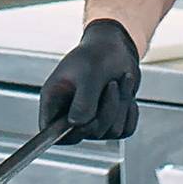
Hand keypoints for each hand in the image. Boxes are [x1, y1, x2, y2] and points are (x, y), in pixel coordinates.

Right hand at [38, 19, 142, 141]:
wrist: (116, 49)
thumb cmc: (96, 55)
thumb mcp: (89, 73)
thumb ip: (83, 100)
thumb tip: (77, 124)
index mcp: (54, 102)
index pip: (51, 132)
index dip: (68, 134)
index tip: (87, 120)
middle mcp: (70, 115)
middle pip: (87, 133)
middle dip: (106, 110)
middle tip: (111, 85)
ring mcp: (91, 121)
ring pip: (110, 132)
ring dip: (121, 106)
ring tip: (119, 82)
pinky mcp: (110, 123)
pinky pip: (125, 130)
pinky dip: (131, 111)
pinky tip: (126, 93)